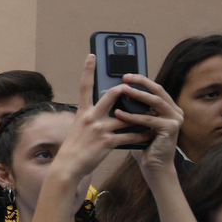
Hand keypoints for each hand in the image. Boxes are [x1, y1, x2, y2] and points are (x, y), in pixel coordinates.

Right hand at [48, 56, 158, 189]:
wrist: (68, 166)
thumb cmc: (73, 148)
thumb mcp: (78, 127)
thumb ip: (90, 116)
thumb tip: (102, 110)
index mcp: (83, 112)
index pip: (85, 87)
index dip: (88, 70)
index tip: (92, 55)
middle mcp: (92, 117)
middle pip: (112, 95)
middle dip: (126, 89)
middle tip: (135, 88)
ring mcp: (100, 129)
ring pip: (127, 117)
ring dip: (141, 116)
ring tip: (152, 114)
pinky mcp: (108, 142)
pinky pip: (130, 135)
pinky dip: (141, 135)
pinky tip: (149, 134)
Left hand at [111, 74, 183, 192]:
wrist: (153, 167)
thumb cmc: (143, 146)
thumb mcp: (137, 124)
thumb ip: (133, 111)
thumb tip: (114, 96)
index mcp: (168, 108)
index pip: (154, 88)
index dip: (141, 80)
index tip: (125, 75)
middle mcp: (175, 111)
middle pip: (157, 90)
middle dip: (141, 82)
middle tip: (125, 77)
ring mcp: (175, 119)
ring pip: (155, 102)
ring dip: (138, 95)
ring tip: (122, 90)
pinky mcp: (171, 128)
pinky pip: (149, 119)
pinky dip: (133, 116)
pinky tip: (119, 113)